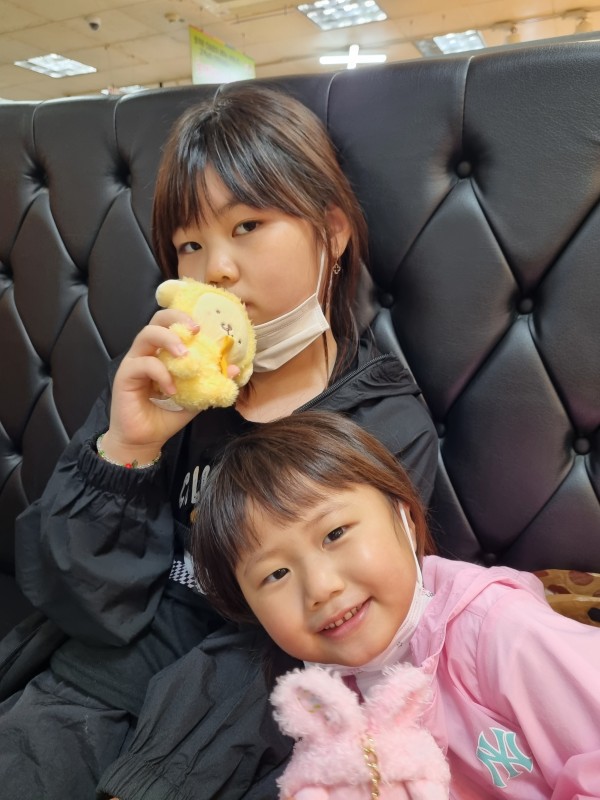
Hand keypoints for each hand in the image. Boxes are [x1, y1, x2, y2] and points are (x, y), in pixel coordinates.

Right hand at [101, 309, 200, 463]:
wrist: (144, 441)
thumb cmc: (165, 416)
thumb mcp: (195, 398)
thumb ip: (211, 382)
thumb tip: (234, 369)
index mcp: (162, 353)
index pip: (170, 324)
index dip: (185, 319)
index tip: (203, 327)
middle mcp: (146, 353)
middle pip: (156, 321)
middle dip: (176, 319)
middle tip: (194, 330)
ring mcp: (134, 362)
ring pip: (146, 335)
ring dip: (169, 340)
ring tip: (185, 356)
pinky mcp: (125, 376)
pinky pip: (143, 364)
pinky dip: (161, 373)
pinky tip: (171, 389)